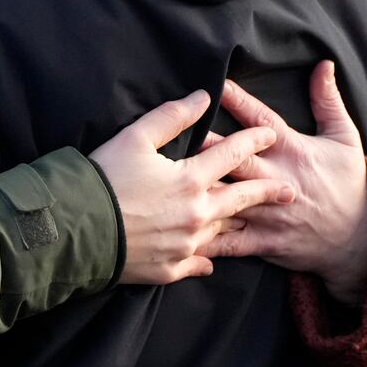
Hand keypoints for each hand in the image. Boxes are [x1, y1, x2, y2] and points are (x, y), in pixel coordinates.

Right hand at [91, 90, 295, 284]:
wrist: (76, 229)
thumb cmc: (104, 178)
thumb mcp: (135, 138)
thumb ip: (172, 117)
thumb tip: (203, 97)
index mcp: (191, 179)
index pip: (232, 155)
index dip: (254, 141)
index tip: (271, 135)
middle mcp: (197, 215)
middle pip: (241, 200)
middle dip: (267, 192)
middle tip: (290, 191)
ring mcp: (185, 245)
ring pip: (222, 233)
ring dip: (236, 224)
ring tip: (251, 221)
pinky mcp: (169, 269)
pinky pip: (198, 264)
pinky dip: (206, 260)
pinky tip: (210, 261)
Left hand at [198, 62, 366, 304]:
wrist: (361, 238)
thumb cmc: (349, 183)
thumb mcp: (345, 138)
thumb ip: (328, 101)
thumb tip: (323, 64)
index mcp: (294, 151)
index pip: (262, 121)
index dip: (239, 101)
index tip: (216, 86)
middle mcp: (278, 179)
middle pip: (237, 160)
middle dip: (209, 147)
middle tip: (182, 134)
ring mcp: (269, 212)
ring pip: (228, 199)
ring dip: (200, 191)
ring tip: (170, 184)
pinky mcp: (265, 241)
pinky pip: (231, 241)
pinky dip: (207, 238)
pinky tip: (180, 235)